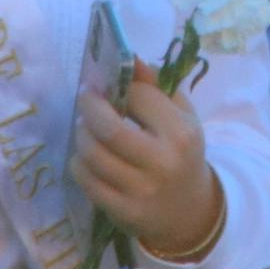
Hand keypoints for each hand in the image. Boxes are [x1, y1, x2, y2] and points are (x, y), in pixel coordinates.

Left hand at [75, 63, 224, 259]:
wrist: (190, 211)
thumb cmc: (182, 154)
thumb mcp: (182, 117)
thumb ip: (157, 86)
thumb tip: (129, 57)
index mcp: (180, 133)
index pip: (138, 97)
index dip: (118, 88)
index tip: (106, 86)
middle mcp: (162, 162)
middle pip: (109, 128)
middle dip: (89, 108)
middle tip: (85, 99)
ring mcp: (141, 190)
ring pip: (93, 155)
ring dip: (82, 136)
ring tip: (86, 129)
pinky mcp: (124, 211)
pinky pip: (87, 181)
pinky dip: (79, 164)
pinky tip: (86, 158)